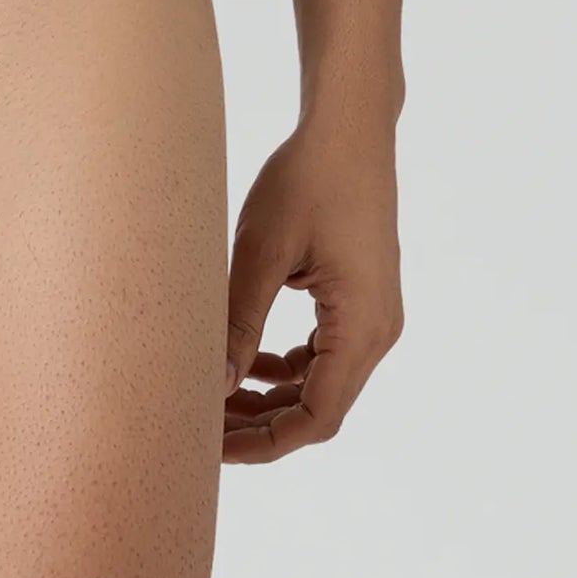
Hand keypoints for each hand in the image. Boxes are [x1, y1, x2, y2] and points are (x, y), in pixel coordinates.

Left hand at [222, 117, 403, 463]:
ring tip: (213, 395)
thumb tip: (215, 385)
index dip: (264, 443)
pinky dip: (286, 367)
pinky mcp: (360, 298)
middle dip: (260, 424)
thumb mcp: (261, 252)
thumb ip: (240, 323)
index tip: (210, 447)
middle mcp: (378, 331)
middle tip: (198, 425)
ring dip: (271, 396)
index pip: (316, 418)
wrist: (350, 129)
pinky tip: (245, 358)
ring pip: (321, 382)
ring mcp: (373, 315)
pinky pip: (325, 352)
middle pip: (319, 408)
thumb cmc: (305, 180)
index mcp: (361, 327)